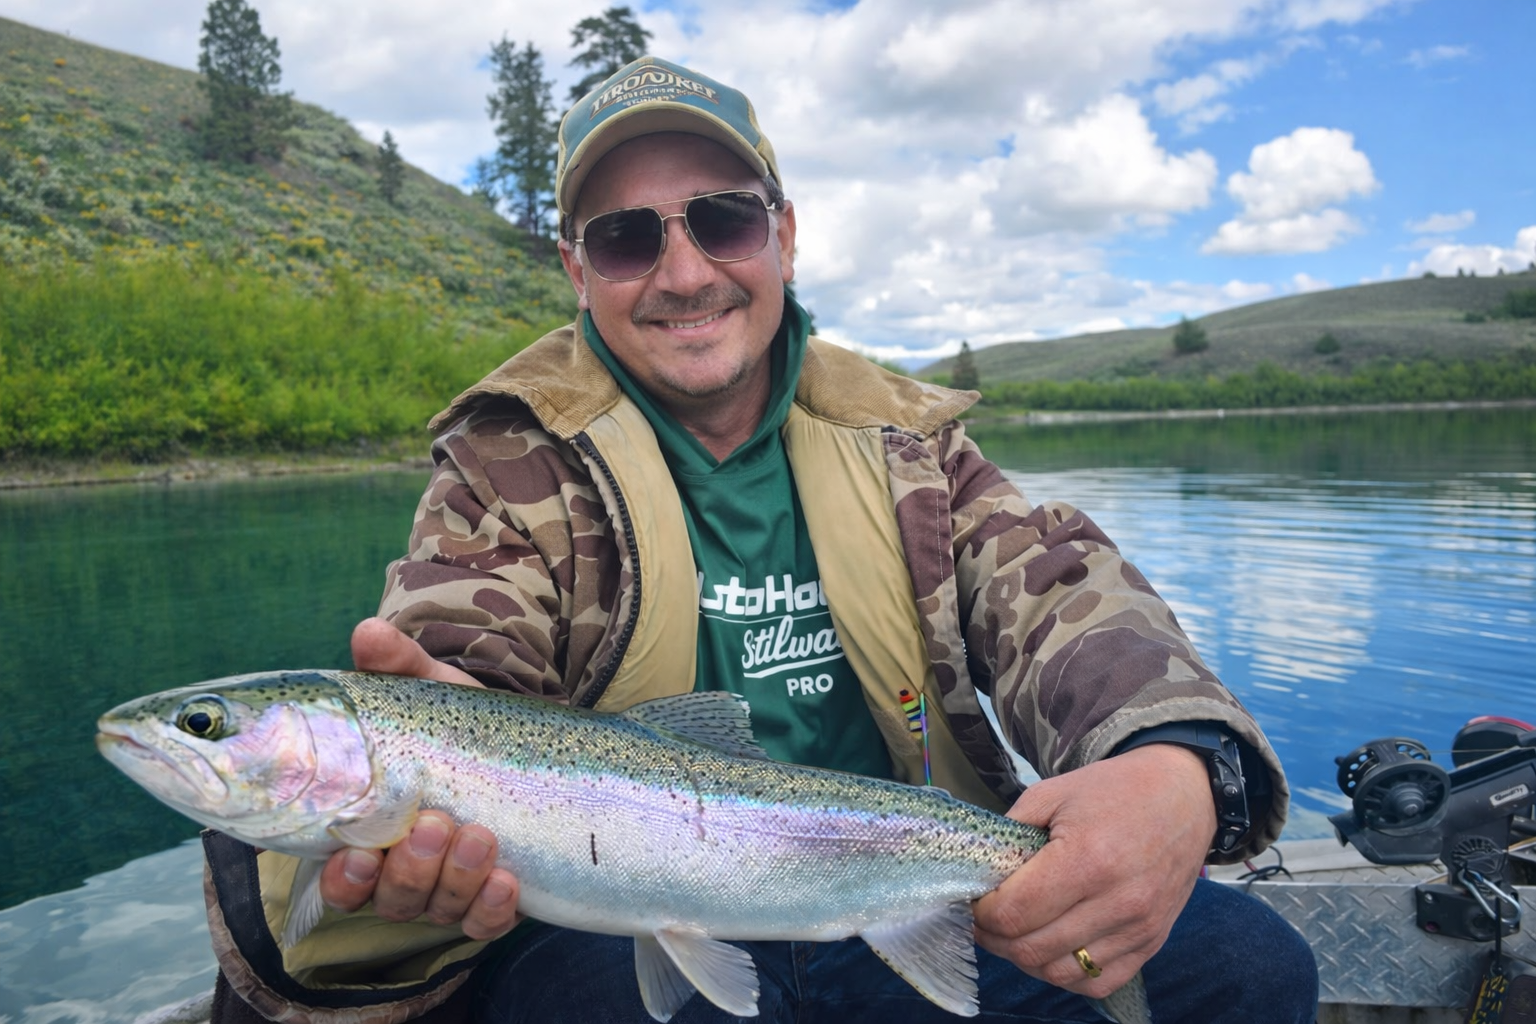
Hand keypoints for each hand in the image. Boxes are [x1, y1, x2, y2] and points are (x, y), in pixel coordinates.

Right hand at [315, 619, 522, 941]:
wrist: (526, 745)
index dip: (342, 878)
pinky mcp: (493, 900)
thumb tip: (369, 632)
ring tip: (479, 834)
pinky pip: (485, 925)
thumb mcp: (432, 693)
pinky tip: (508, 880)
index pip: (339, 877)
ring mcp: (448, 889)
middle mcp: (400, 870)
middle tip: (434, 824)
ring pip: (436, 910)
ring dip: (455, 879)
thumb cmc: (460, 725)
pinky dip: (492, 910)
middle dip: (409, 869)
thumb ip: (399, 666)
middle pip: (388, 898)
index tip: (356, 855)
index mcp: (369, 831)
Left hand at [972, 744, 1214, 997]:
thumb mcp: (1053, 793)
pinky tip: (1052, 947)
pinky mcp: (1151, 944)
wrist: (1185, 796)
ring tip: (1015, 932)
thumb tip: (977, 873)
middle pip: (1031, 948)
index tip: (975, 898)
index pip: (1013, 912)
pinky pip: (1097, 982)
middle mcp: (1117, 902)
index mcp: (1087, 859)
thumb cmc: (1115, 790)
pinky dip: (1065, 973)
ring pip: (1059, 973)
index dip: (982, 911)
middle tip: (986, 917)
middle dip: (995, 937)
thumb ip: (1010, 834)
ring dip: (1025, 958)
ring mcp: (1138, 929)